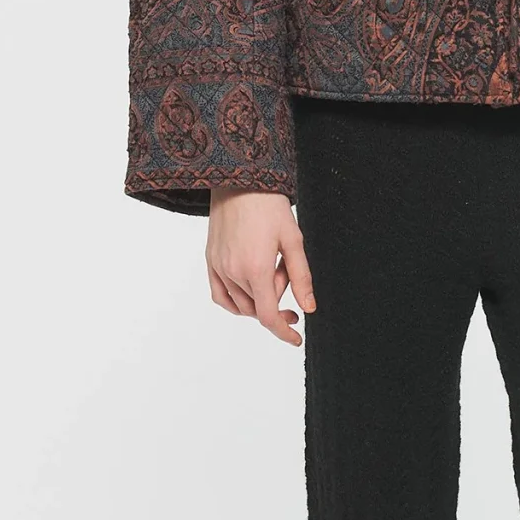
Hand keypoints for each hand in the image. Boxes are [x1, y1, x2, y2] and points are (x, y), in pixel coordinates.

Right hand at [206, 188, 315, 345]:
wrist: (240, 181)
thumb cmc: (269, 207)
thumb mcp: (294, 241)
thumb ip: (302, 277)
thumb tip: (309, 308)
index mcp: (256, 268)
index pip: (268, 316)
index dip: (284, 332)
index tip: (296, 338)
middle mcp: (233, 272)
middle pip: (258, 308)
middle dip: (278, 301)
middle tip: (287, 274)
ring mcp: (218, 267)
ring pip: (240, 303)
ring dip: (259, 298)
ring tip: (271, 269)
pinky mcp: (210, 261)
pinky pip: (220, 295)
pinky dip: (236, 302)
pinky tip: (250, 291)